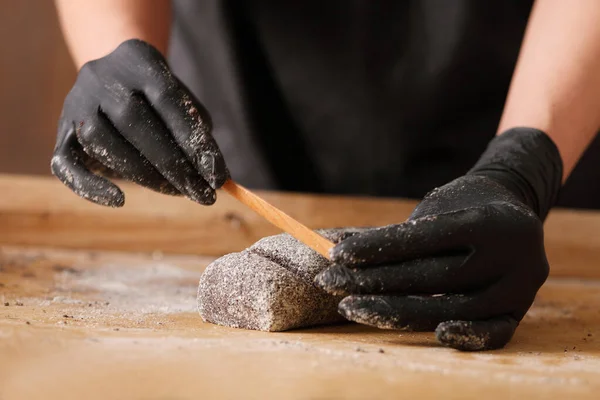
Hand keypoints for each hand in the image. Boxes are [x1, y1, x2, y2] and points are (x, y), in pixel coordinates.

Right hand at [51, 39, 228, 206]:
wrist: (113, 78)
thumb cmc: (158, 98)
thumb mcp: (182, 101)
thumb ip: (197, 130)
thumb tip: (214, 173)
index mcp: (139, 60)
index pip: (168, 99)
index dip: (195, 141)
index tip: (218, 177)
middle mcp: (101, 76)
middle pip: (133, 119)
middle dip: (172, 164)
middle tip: (201, 194)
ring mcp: (76, 103)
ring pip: (101, 139)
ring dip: (142, 173)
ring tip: (176, 192)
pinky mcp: (61, 132)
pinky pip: (65, 163)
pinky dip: (90, 186)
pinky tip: (119, 200)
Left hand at [315, 128, 562, 350]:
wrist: (515, 210)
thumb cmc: (463, 204)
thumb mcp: (438, 205)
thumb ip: (401, 233)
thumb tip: (341, 249)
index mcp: (492, 219)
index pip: (427, 237)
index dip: (380, 246)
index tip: (338, 254)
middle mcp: (513, 255)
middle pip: (436, 277)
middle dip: (377, 281)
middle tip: (331, 282)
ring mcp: (520, 287)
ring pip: (455, 308)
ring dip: (397, 312)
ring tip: (351, 307)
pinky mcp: (520, 311)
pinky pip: (494, 333)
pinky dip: (465, 337)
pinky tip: (435, 334)